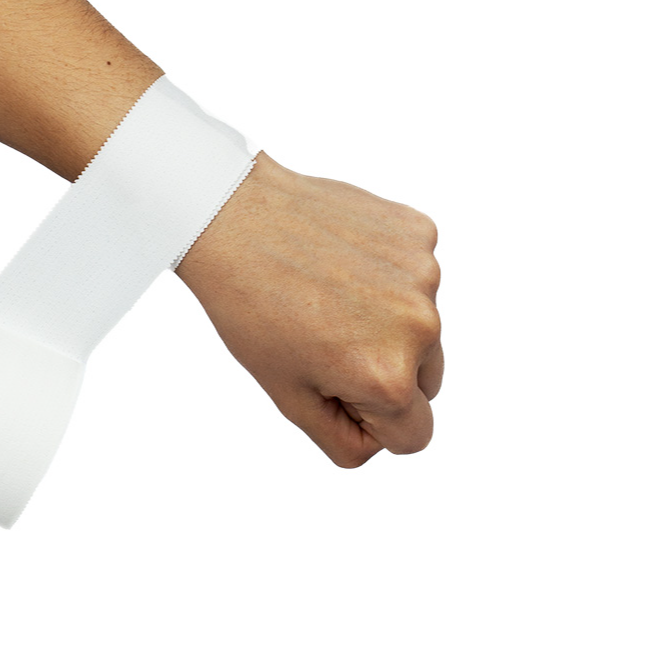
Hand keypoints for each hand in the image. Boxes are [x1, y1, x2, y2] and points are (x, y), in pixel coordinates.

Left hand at [176, 152, 442, 465]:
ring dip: (386, 319)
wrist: (230, 217)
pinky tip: (341, 260)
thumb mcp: (288, 397)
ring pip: (421, 325)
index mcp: (389, 377)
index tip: (333, 384)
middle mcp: (420, 326)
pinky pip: (415, 275)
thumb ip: (345, 440)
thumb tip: (382, 439)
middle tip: (325, 336)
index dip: (370, 418)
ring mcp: (424, 273)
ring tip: (329, 293)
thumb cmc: (249, 306)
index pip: (414, 434)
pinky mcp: (418, 232)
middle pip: (427, 380)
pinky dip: (386, 272)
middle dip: (385, 369)